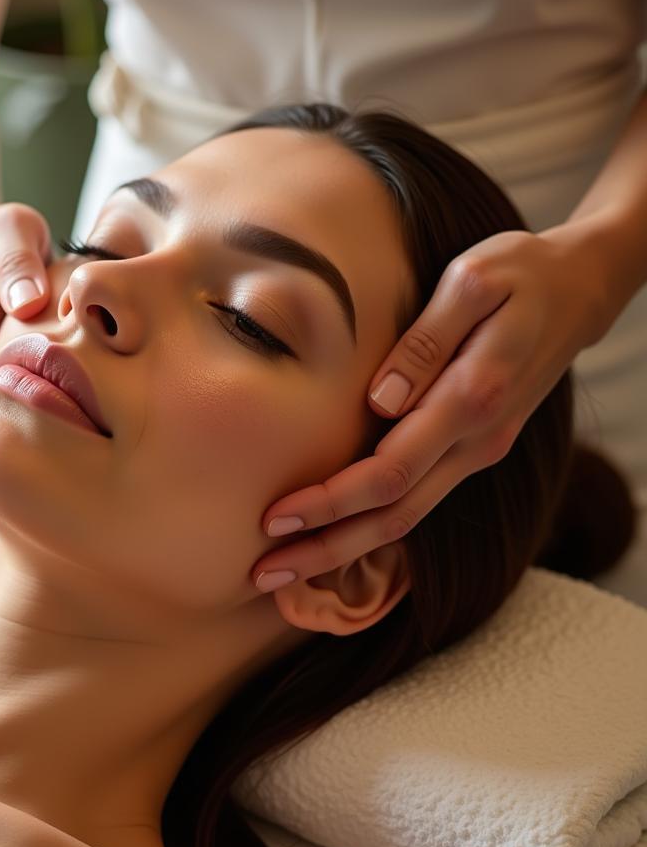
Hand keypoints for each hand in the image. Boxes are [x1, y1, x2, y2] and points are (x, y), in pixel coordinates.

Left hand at [252, 226, 611, 591]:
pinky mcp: (472, 450)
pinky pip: (417, 502)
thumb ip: (426, 341)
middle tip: (265, 573)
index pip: (390, 471)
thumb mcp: (472, 281)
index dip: (330, 501)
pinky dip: (370, 529)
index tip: (275, 518)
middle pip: (394, 515)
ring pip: (406, 519)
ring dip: (343, 549)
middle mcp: (478, 441)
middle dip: (326, 548)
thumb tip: (380, 400)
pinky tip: (333, 539)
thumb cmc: (521, 274)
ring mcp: (478, 452)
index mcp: (473, 398)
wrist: (582, 289)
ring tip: (284, 569)